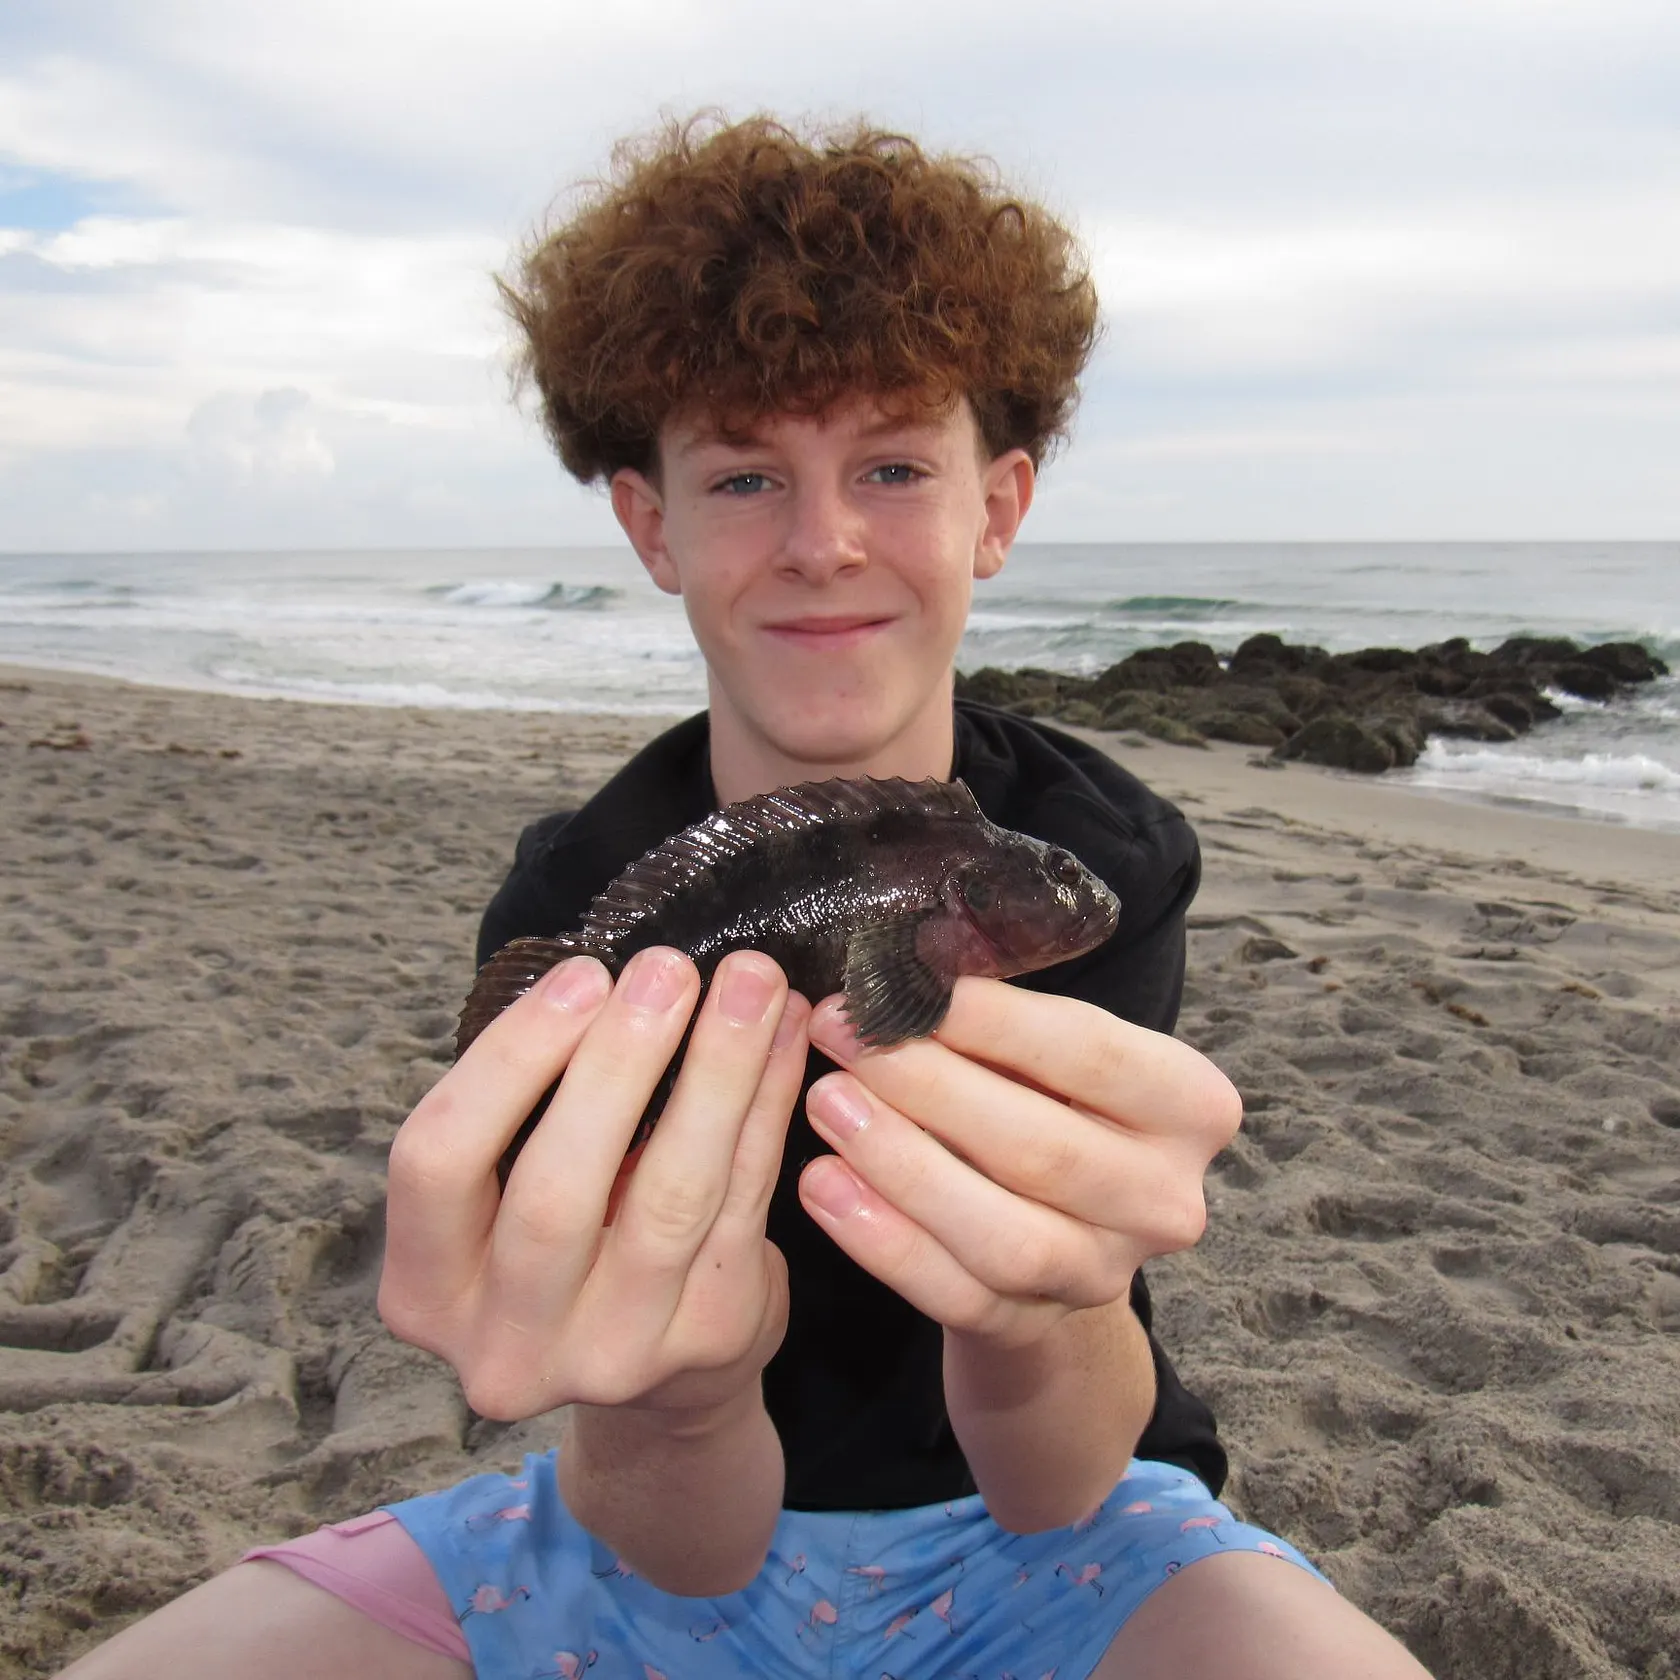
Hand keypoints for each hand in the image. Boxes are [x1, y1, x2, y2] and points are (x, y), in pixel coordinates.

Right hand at [379, 947, 809, 1419]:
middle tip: (669, 969)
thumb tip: (607, 978)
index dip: (508, 1062)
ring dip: (718, 1072)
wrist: (658, 1373)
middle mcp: (506, 1343)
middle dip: (618, 1063)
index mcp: (425, 1289)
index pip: (437, 1162)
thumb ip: (532, 1106)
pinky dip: (770, 1104)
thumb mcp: (509, 1188)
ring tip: (750, 982)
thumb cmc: (568, 1239)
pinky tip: (788, 1036)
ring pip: (671, 1197)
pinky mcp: (706, 1338)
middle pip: (554, 1192)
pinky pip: (746, 1199)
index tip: (581, 974)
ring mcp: (612, 1355)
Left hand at [798, 977, 1240, 1348]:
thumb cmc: (1044, 1102)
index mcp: (1188, 1105)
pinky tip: (823, 1183)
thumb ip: (997, 1023)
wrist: (1051, 1226)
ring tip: (826, 1102)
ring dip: (902, 1165)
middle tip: (845, 1035)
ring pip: (1004, 1235)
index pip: (1092, 1055)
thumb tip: (902, 974)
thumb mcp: (1049, 1054)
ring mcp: (1104, 1274)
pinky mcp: (1034, 1326)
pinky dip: (882, 1240)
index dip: (994, 1021)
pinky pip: (954, 1294)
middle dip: (929, 1086)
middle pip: (1043, 1148)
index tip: (907, 983)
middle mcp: (1165, 1199)